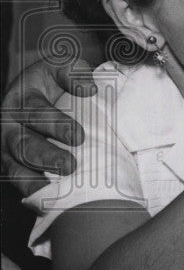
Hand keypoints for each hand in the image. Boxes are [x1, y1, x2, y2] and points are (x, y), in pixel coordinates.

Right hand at [2, 58, 96, 195]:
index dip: (55, 124)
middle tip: (70, 166)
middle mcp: (9, 124)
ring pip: (15, 167)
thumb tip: (90, 88)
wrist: (35, 92)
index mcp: (21, 98)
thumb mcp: (62, 67)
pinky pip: (16, 181)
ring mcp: (6, 147)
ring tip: (57, 188)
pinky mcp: (10, 164)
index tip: (79, 136)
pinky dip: (30, 192)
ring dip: (36, 179)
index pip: (34, 112)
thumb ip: (75, 73)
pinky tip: (46, 201)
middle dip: (47, 157)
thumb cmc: (53, 82)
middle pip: (23, 144)